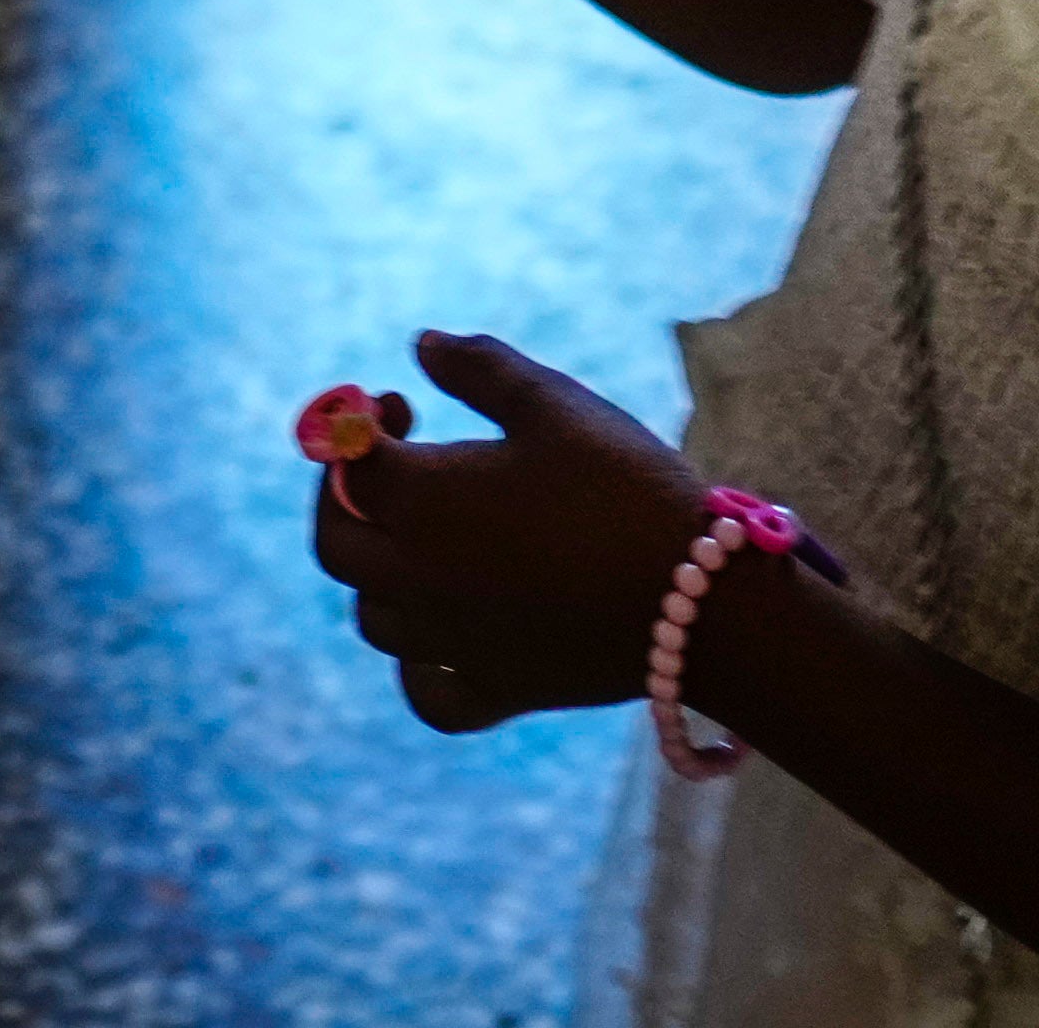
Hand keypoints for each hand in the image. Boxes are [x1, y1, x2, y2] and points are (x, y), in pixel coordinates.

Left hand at [311, 329, 707, 733]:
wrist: (700, 600)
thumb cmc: (624, 487)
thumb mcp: (553, 404)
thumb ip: (478, 368)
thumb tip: (421, 345)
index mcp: (422, 502)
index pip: (345, 461)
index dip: (357, 422)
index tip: (403, 404)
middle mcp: (419, 579)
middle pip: (338, 543)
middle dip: (347, 498)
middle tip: (394, 468)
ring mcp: (454, 646)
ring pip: (374, 618)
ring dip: (381, 573)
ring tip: (430, 538)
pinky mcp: (500, 693)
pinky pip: (429, 693)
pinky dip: (419, 669)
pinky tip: (443, 639)